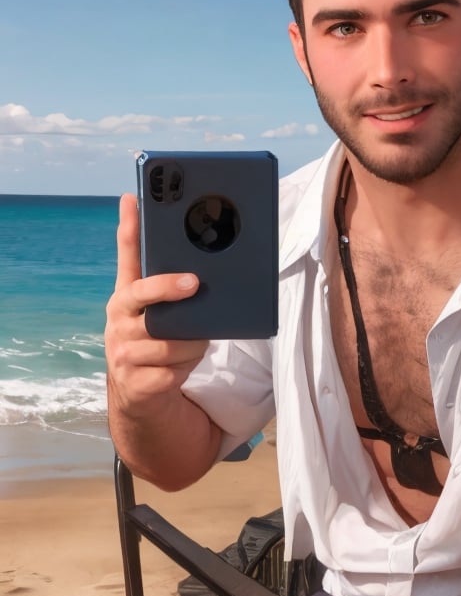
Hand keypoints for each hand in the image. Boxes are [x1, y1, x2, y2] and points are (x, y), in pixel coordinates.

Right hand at [105, 194, 208, 415]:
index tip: (133, 199)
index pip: (125, 257)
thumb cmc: (159, 346)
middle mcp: (118, 321)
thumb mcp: (162, 316)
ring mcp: (122, 352)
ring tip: (196, 343)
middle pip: (141, 296)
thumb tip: (207, 266)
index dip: (127, 227)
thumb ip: (175, 291)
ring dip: (191, 343)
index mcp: (126, 298)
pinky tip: (183, 368)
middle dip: (168, 288)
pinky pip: (171, 370)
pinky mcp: (135, 382)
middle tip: (194, 283)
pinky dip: (185, 368)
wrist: (141, 396)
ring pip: (167, 341)